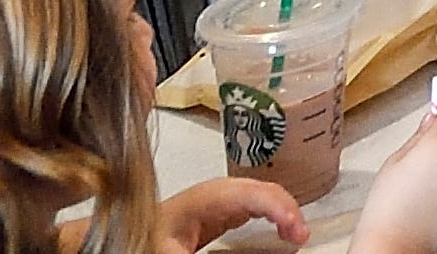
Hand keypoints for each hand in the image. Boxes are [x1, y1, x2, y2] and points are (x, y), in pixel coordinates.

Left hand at [155, 177, 306, 253]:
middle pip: (264, 190)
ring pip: (266, 195)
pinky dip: (278, 215)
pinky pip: (260, 204)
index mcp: (206, 198)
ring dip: (287, 211)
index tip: (295, 228)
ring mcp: (225, 197)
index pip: (250, 193)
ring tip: (299, 236)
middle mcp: (219, 191)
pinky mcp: (226, 208)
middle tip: (302, 238)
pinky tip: (285, 229)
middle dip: (288, 209)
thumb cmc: (151, 237)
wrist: (133, 231)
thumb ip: (195, 253)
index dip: (276, 206)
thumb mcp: (168, 252)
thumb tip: (243, 250)